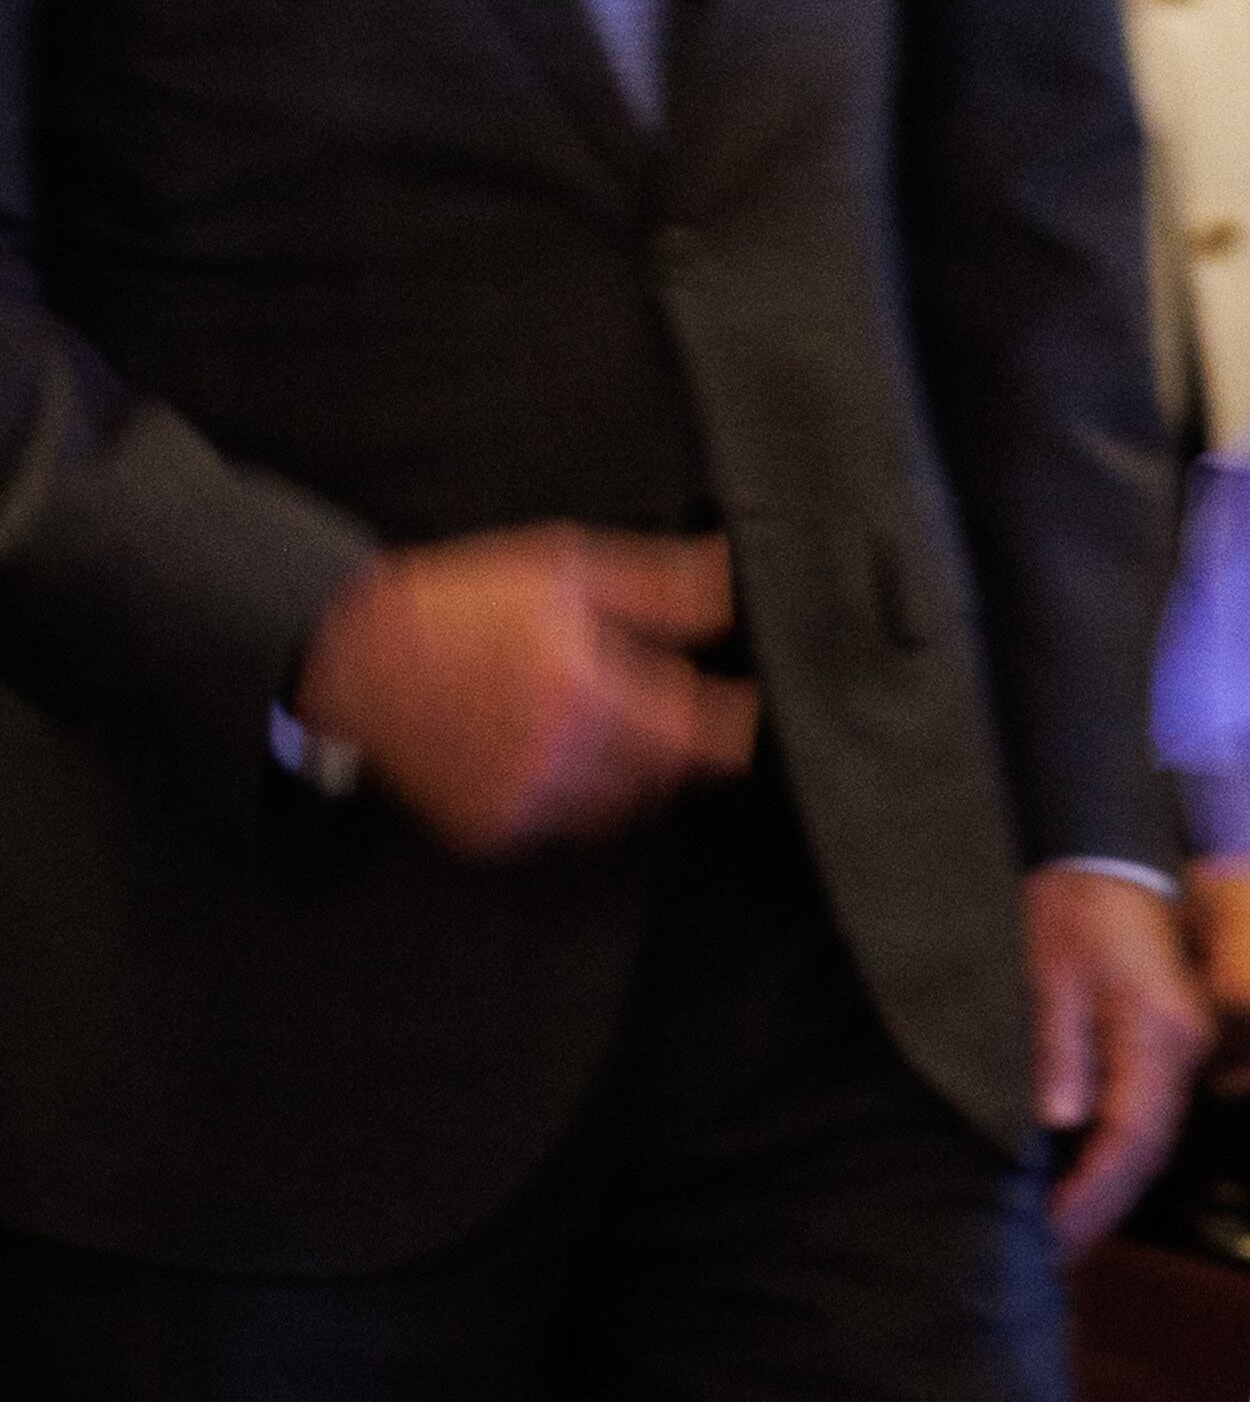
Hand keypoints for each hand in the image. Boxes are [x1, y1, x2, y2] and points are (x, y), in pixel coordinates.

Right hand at [291, 526, 756, 855]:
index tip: (747, 708)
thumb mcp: (559, 570)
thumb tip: (736, 575)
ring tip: (578, 713)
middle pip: (668, 772)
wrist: (350, 661)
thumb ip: (659, 587)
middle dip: (675, 737)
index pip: (701, 733)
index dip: (735, 724)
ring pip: (622, 802)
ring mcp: (523, 800)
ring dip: (625, 767)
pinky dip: (570, 791)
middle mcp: (555, 753)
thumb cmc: (457, 605)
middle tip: (646, 696)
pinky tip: (534, 744)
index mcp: (579, 684)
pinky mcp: (495, 831)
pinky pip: (564, 823)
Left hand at [1026, 865, 1210, 1249]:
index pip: (1131, 1135)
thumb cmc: (1076, 902)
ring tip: (1068, 1224)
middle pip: (1151, 1146)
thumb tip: (1060, 1122)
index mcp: (1159, 1030)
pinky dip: (1122, 1148)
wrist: (1111, 849)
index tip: (1054, 1233)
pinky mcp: (1178, 1037)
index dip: (1094, 1192)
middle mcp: (1189, 1043)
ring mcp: (1192, 1041)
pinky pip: (1154, 1108)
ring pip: (1156, 1132)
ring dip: (1114, 1182)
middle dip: (1105, 1203)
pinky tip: (1088, 1170)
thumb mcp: (1052, 971)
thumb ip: (1059, 1047)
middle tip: (1057, 1250)